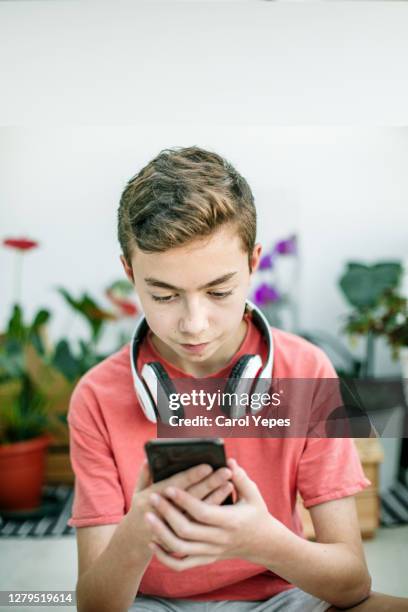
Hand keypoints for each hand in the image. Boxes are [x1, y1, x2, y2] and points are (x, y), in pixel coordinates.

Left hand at [145, 458, 282, 569]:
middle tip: (152, 497)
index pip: (203, 512)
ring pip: (180, 549)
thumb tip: (228, 462)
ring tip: (147, 517)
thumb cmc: (256, 513)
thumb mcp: (253, 494)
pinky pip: (181, 565)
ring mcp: (212, 552)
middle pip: (187, 531)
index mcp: (231, 521)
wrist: (263, 544)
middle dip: (167, 513)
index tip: (170, 487)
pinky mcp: (206, 559)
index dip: (185, 500)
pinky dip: (164, 557)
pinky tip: (152, 542)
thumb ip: (240, 478)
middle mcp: (219, 539)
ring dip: (161, 534)